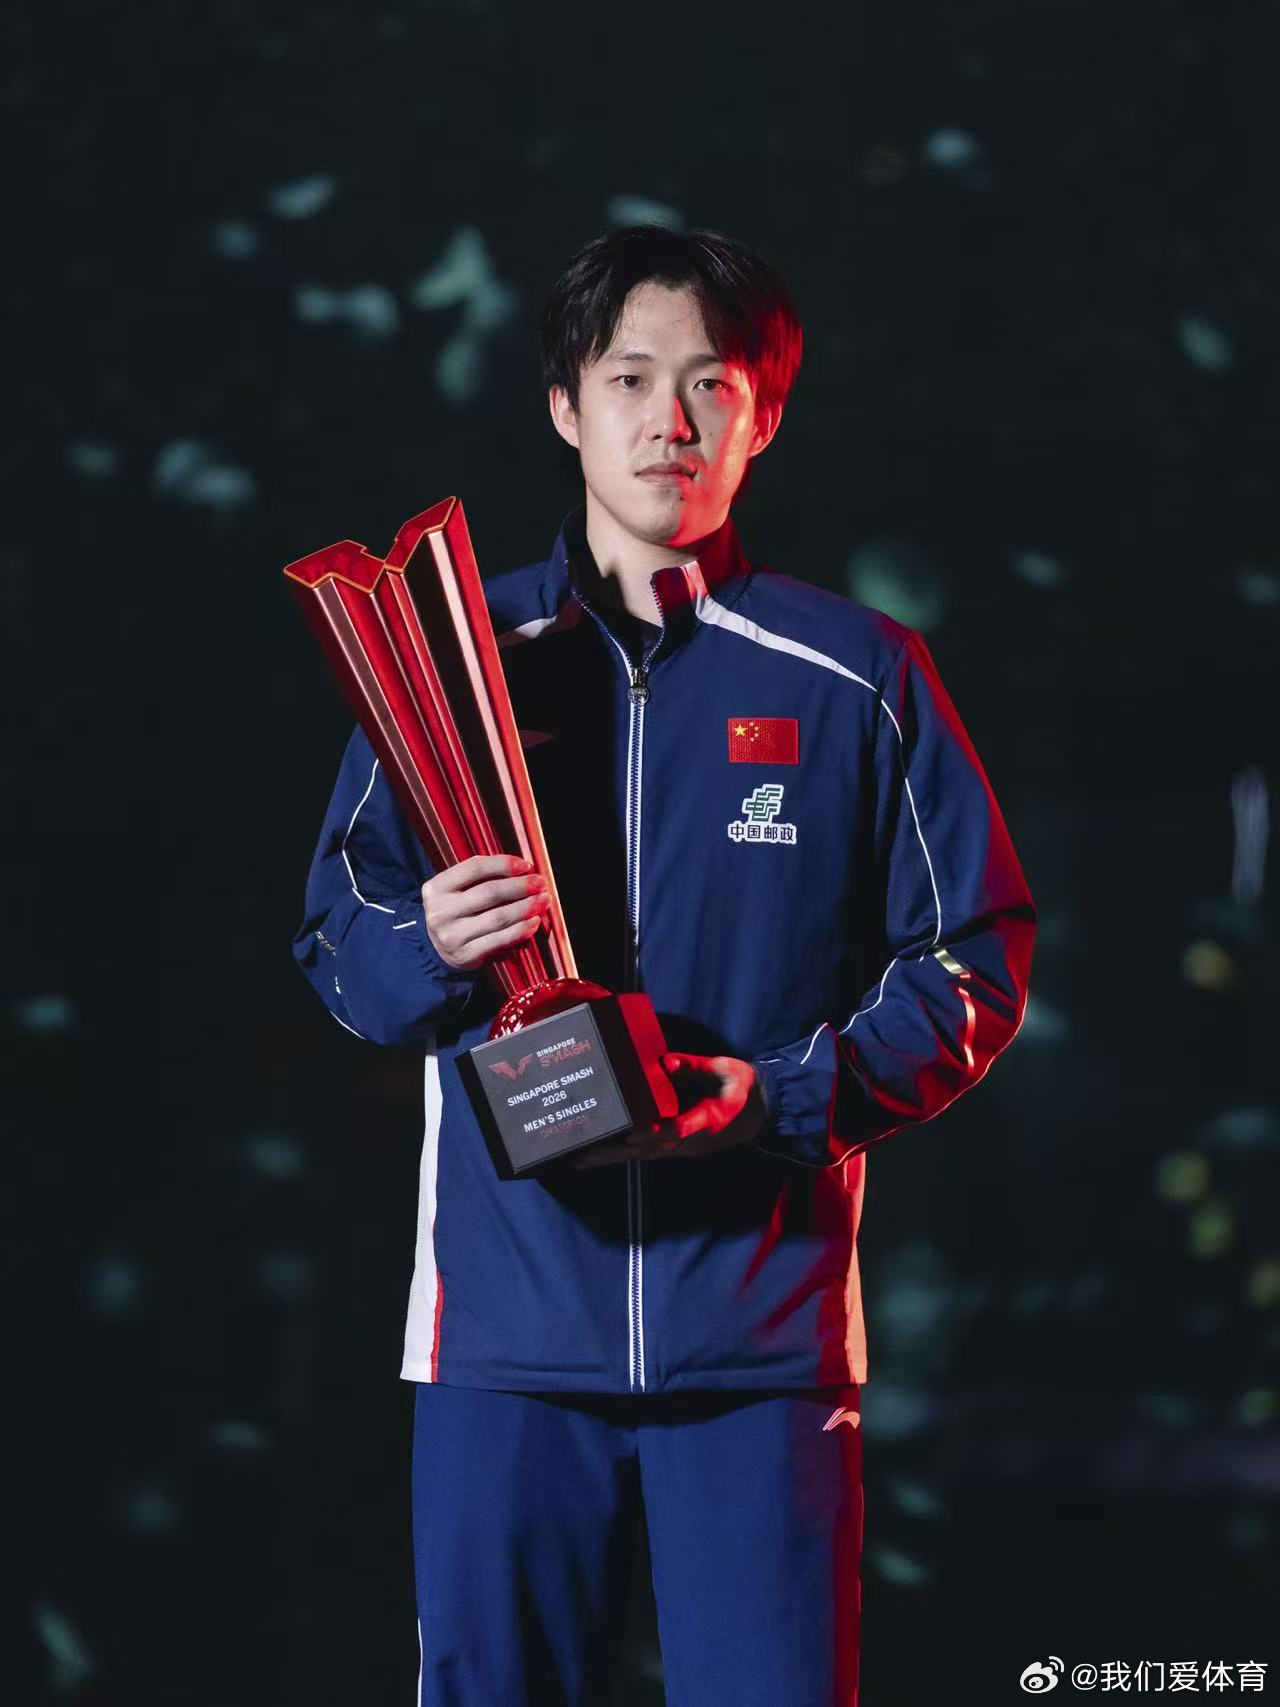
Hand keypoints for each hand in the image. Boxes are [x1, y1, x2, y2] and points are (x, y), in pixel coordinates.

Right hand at [422, 855, 550, 970]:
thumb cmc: (456, 911)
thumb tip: (522, 868)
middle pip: (489, 893)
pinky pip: (500, 940)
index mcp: (436, 888)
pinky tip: (534, 921)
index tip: (526, 865)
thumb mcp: (456, 890)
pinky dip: (521, 929)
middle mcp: (440, 911)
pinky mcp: (465, 955)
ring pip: (497, 917)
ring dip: (525, 907)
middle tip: (540, 883)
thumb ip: (480, 877)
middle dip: (520, 886)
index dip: (503, 864)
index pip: (474, 868)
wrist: (437, 948)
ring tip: (543, 900)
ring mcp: (451, 935)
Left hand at [571, 1052, 766, 1167]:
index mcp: (709, 1120)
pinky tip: (604, 1155)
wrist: (763, 1112)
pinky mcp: (680, 1148)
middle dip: (616, 1153)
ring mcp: (685, 1148)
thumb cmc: (743, 1087)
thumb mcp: (728, 1070)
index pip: (678, 1130)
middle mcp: (693, 1140)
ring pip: (645, 1156)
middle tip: (583, 1156)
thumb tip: (666, 1061)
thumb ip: (697, 1066)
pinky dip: (625, 1155)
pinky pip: (649, 1153)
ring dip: (614, 1159)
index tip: (630, 1133)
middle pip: (649, 1150)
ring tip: (581, 1160)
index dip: (653, 1133)